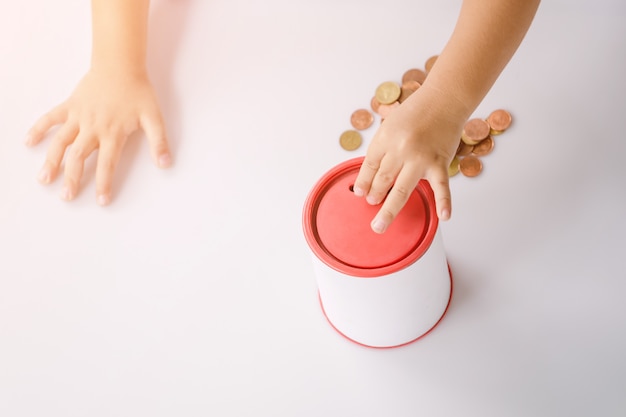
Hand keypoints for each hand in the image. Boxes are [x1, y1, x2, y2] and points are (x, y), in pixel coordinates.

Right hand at [25, 69, 171, 204]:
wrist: (121, 65)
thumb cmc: (138, 92)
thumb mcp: (154, 118)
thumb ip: (159, 142)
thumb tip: (165, 163)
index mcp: (113, 133)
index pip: (107, 164)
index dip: (104, 184)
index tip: (101, 201)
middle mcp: (93, 128)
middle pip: (79, 157)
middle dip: (73, 178)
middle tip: (67, 197)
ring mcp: (79, 117)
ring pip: (61, 142)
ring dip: (52, 161)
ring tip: (44, 179)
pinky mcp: (70, 106)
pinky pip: (50, 118)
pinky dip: (39, 129)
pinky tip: (29, 142)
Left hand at [353, 85, 466, 233]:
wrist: (443, 99)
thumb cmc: (416, 111)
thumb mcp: (390, 125)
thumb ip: (383, 149)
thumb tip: (372, 175)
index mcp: (384, 138)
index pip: (369, 166)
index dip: (363, 182)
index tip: (359, 194)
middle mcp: (400, 149)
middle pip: (382, 180)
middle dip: (374, 196)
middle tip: (371, 209)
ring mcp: (420, 158)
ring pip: (401, 190)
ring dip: (389, 210)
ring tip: (380, 225)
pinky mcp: (440, 162)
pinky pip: (442, 186)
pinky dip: (444, 202)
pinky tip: (443, 217)